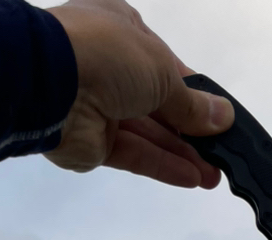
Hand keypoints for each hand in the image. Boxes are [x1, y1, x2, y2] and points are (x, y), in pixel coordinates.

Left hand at [46, 0, 233, 187]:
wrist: (48, 83)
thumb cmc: (107, 54)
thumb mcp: (161, 71)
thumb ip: (192, 102)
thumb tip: (223, 117)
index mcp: (122, 30)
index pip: (164, 63)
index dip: (192, 91)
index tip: (217, 115)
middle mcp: (111, 66)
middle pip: (159, 103)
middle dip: (191, 129)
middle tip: (222, 153)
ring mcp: (100, 105)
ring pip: (149, 132)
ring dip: (182, 153)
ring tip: (214, 174)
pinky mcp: (93, 142)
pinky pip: (134, 153)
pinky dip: (162, 164)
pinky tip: (193, 177)